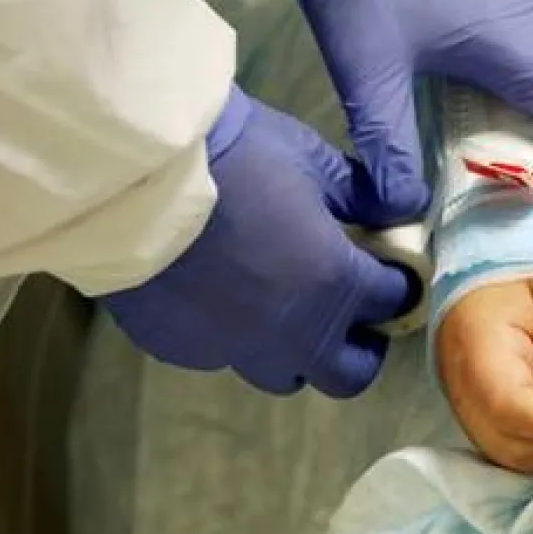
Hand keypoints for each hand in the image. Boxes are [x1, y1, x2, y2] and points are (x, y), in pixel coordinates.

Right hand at [102, 87, 412, 397]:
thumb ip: (363, 195)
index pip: (392, 303)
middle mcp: (294, 335)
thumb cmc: (237, 158)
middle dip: (359, 347)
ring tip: (283, 308)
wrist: (135, 175)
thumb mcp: (313, 160)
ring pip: (285, 376)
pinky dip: (235, 335)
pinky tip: (216, 294)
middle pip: (348, 374)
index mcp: (337, 285)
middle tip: (350, 313)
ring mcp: (236, 351)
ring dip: (297, 351)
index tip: (388, 271)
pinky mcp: (184, 352)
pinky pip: (224, 356)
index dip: (397, 285)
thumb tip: (397, 210)